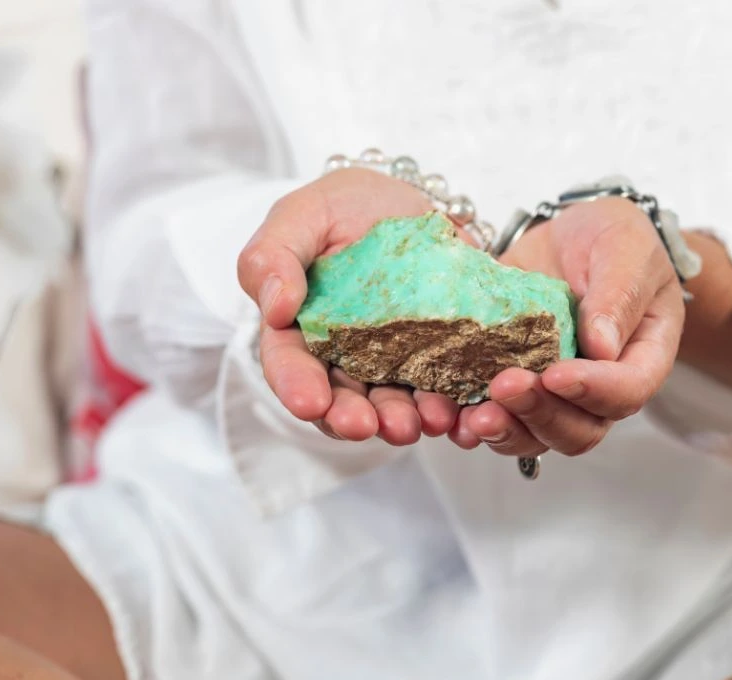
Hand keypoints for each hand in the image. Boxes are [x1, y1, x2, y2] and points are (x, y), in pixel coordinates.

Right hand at [237, 168, 461, 443]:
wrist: (412, 202)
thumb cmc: (344, 207)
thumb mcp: (301, 215)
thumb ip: (273, 255)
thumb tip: (274, 310)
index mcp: (298, 331)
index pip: (289, 365)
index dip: (297, 387)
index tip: (310, 402)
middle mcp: (342, 359)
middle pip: (341, 400)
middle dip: (352, 418)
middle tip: (365, 426)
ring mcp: (391, 365)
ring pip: (392, 405)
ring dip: (403, 419)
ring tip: (420, 423)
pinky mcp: (437, 361)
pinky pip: (444, 390)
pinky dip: (452, 406)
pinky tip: (459, 410)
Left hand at [450, 197, 685, 456]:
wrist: (568, 239)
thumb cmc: (612, 242)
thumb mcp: (625, 248)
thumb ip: (619, 293)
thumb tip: (602, 346)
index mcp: (638, 359)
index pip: (625, 393)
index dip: (593, 391)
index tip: (557, 374)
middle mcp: (594, 391)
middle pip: (576, 430)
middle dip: (538, 414)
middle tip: (505, 387)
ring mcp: (549, 394)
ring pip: (531, 435)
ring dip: (501, 431)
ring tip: (472, 417)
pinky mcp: (505, 384)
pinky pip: (490, 416)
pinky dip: (465, 420)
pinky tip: (443, 412)